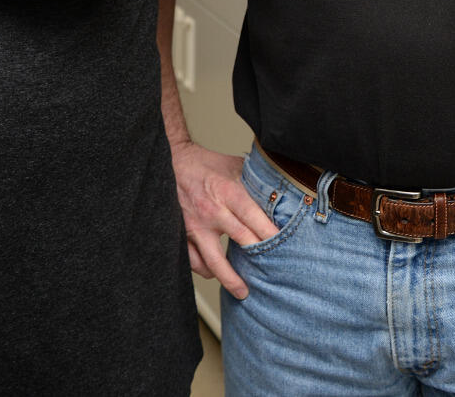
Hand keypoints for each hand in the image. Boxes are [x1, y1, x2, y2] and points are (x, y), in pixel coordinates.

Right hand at [169, 140, 279, 299]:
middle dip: (258, 260)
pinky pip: (193, 262)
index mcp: (228, 192)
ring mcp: (194, 227)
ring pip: (213, 262)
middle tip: (272, 276)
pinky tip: (216, 275)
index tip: (283, 248)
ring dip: (229, 278)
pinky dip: (206, 271)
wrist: (171, 163)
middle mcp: (212, 212)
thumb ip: (256, 180)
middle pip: (240, 241)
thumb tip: (282, 190)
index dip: (269, 235)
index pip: (254, 218)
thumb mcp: (235, 166)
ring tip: (242, 291)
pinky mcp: (181, 235)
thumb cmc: (206, 165)